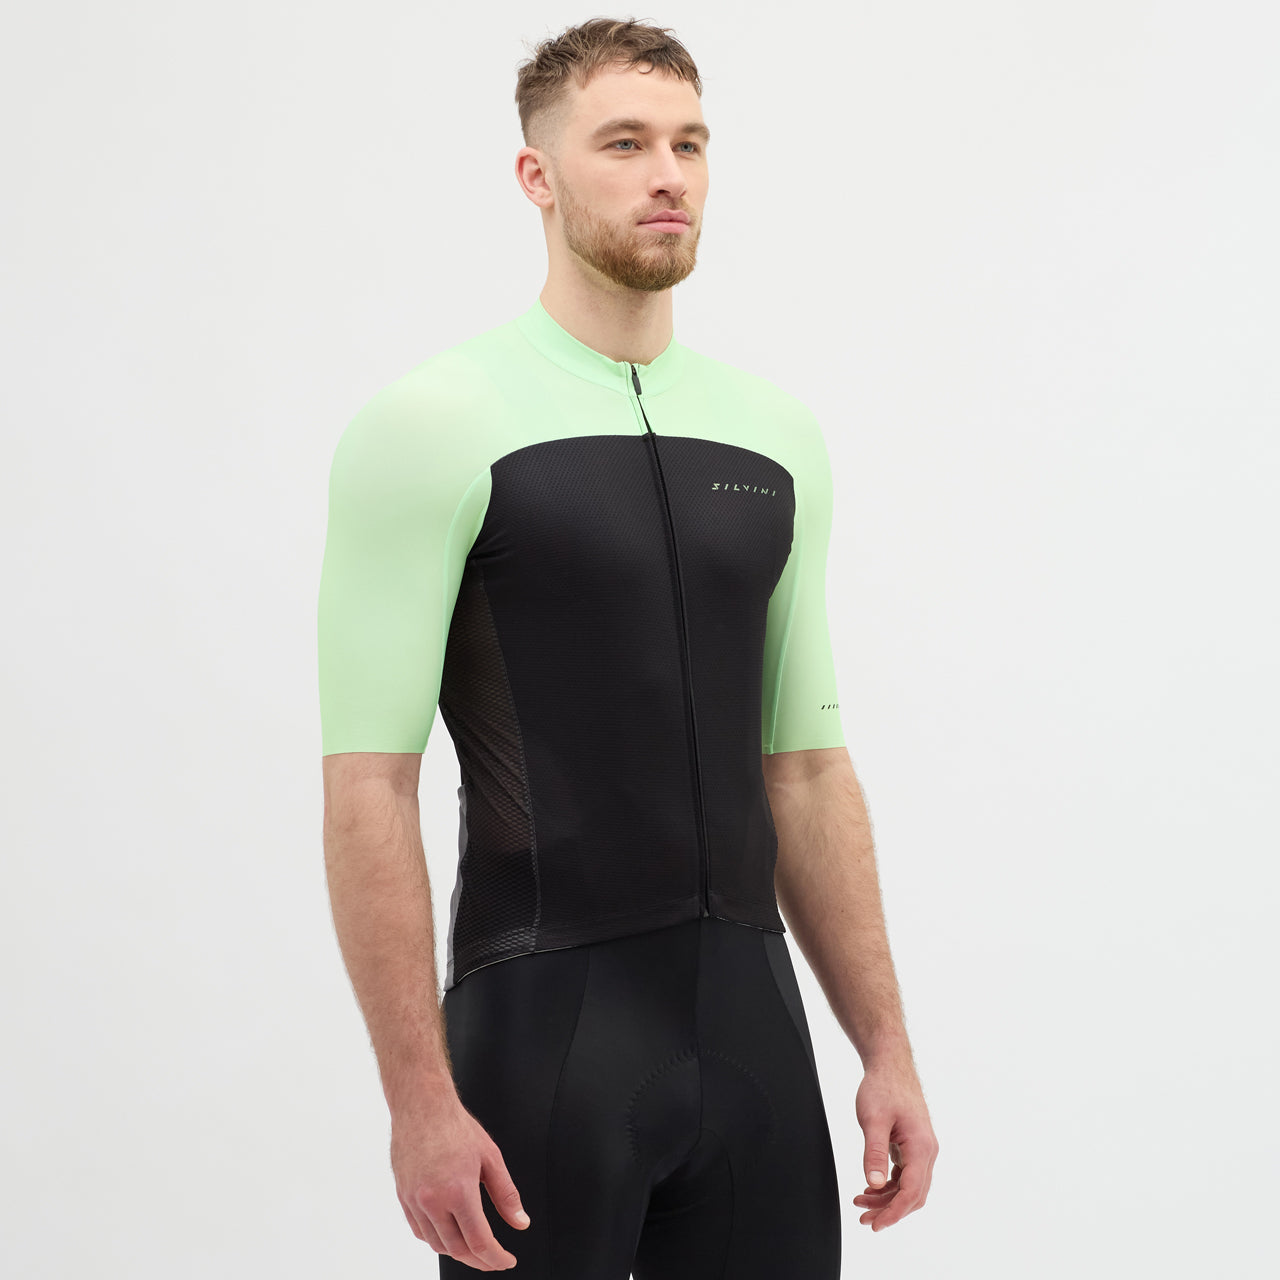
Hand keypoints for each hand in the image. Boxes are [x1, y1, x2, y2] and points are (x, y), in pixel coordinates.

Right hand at [390, 1095, 530, 1270]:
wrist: (422, 1105)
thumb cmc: (456, 1126)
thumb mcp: (491, 1157)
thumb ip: (506, 1195)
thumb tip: (520, 1222)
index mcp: (458, 1190)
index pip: (479, 1241)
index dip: (495, 1258)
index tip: (506, 1260)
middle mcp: (433, 1200)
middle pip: (457, 1249)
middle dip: (479, 1260)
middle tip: (494, 1258)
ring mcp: (415, 1200)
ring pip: (437, 1244)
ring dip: (457, 1251)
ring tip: (474, 1247)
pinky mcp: (403, 1196)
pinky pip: (420, 1230)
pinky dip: (436, 1239)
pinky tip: (449, 1233)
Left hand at [851, 1056, 937, 1231]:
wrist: (890, 1065)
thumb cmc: (882, 1087)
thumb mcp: (872, 1120)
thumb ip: (874, 1153)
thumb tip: (873, 1184)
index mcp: (921, 1146)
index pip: (912, 1191)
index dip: (894, 1212)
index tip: (875, 1225)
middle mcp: (927, 1151)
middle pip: (913, 1194)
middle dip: (889, 1210)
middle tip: (864, 1220)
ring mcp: (921, 1149)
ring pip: (909, 1186)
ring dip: (887, 1199)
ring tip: (861, 1203)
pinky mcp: (913, 1145)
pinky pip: (906, 1174)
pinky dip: (890, 1185)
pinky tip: (871, 1187)